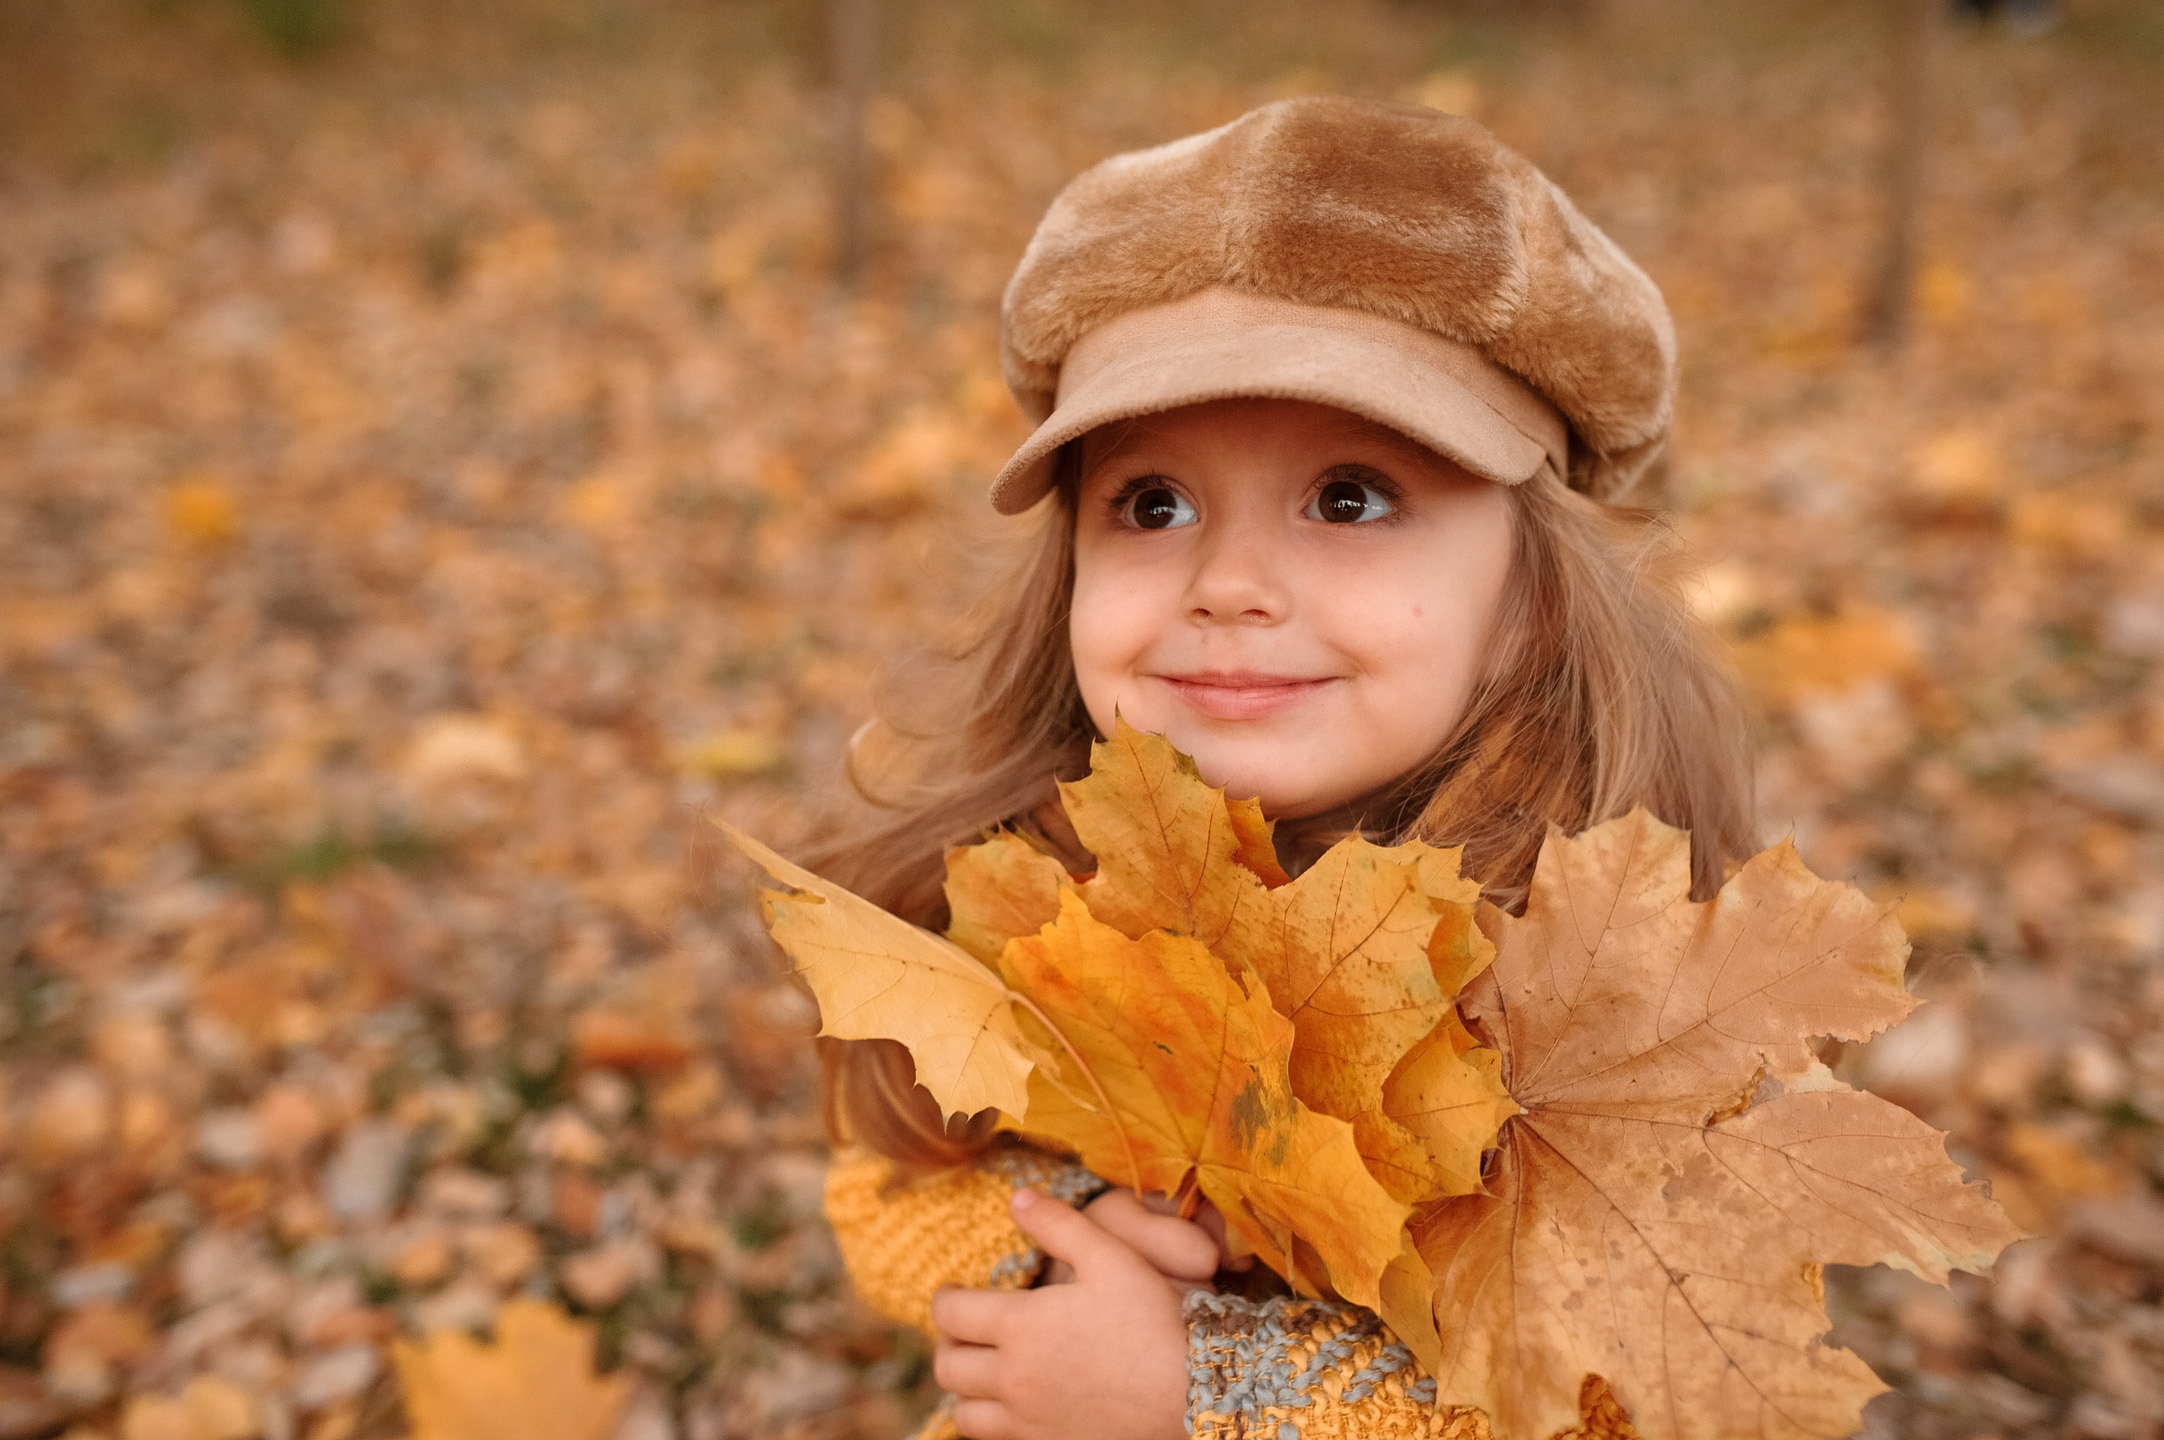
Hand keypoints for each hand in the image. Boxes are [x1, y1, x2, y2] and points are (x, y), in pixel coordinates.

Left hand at [931, 1188, 1190, 1439]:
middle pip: (947, 1367)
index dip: (944, 1298)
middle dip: (949, 1344)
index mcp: (1022, 1326)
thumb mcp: (1111, 1257)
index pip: (950, 1313)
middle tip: (967, 1330)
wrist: (1195, 1391)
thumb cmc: (1155, 1319)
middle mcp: (1015, 1378)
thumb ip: (1059, 1224)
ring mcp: (1029, 1421)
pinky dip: (995, 1422)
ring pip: (964, 1412)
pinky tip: (1018, 1403)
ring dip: (966, 1390)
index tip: (955, 1292)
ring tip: (987, 1370)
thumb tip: (1017, 1198)